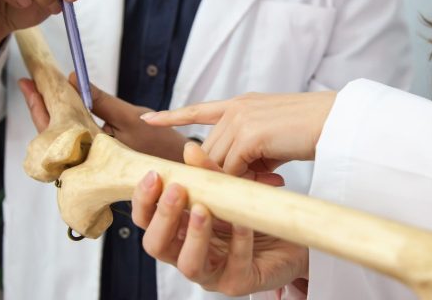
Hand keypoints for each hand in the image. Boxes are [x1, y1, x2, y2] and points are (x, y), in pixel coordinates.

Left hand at [18, 74, 188, 161]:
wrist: (179, 165)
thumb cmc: (159, 143)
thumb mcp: (130, 116)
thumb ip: (99, 100)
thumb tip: (71, 79)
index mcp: (88, 155)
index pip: (53, 128)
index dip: (39, 103)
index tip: (29, 82)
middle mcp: (84, 164)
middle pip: (52, 133)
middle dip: (40, 105)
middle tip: (28, 82)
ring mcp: (90, 164)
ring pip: (61, 137)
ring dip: (51, 113)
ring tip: (41, 90)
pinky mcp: (98, 160)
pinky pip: (75, 139)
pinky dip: (68, 120)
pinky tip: (64, 106)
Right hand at [131, 143, 308, 295]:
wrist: (288, 240)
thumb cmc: (251, 217)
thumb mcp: (227, 192)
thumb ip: (208, 174)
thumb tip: (189, 149)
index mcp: (179, 231)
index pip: (146, 220)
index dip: (144, 200)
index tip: (154, 175)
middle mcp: (188, 253)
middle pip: (157, 245)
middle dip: (164, 217)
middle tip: (177, 190)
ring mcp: (212, 272)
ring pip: (189, 264)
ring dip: (194, 235)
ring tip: (202, 209)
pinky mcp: (238, 282)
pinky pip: (235, 264)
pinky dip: (238, 242)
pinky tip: (242, 222)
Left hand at [141, 91, 336, 175]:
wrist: (335, 121)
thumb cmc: (309, 130)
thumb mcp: (272, 139)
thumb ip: (249, 151)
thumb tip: (235, 174)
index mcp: (239, 104)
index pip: (199, 110)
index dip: (173, 115)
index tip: (149, 119)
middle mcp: (235, 108)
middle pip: (209, 149)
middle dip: (223, 172)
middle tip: (259, 182)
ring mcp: (240, 119)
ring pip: (218, 161)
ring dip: (237, 179)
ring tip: (271, 180)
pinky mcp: (249, 134)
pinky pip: (233, 169)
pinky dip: (246, 181)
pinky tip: (273, 180)